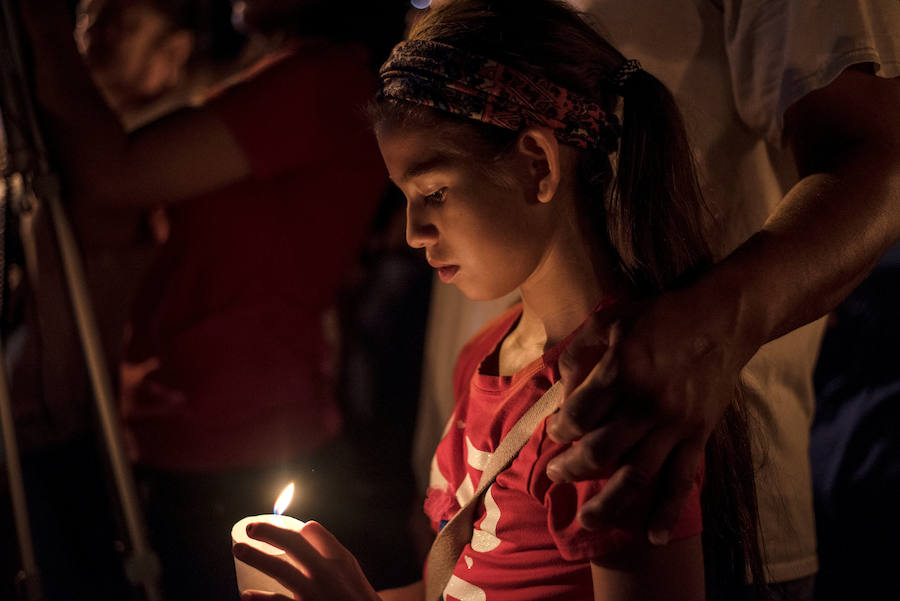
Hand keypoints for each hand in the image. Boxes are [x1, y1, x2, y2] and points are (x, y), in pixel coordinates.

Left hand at [233, 521, 381, 600]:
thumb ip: (329, 547)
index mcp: (338, 560)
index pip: (313, 534)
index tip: (272, 522)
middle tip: (250, 528)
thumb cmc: (353, 595)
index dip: (290, 526)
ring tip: (238, 549)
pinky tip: (245, 595)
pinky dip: (262, 599)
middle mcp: (327, 574)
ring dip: (257, 557)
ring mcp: (314, 594)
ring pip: (282, 570)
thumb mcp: (349, 568)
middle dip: (269, 533)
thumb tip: (306, 524)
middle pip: (294, 545)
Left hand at [546, 287, 752, 543]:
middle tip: (556, 474)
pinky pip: (683, 479)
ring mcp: (676, 423)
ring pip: (638, 475)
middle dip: (572, 468)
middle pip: (601, 451)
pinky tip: (654, 536)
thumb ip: (579, 354)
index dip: (560, 430)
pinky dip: (669, 511)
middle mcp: (648, 403)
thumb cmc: (661, 316)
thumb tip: (559, 391)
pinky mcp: (699, 434)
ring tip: (586, 520)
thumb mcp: (610, 320)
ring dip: (609, 503)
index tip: (555, 433)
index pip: (578, 415)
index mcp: (621, 371)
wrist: (724, 318)